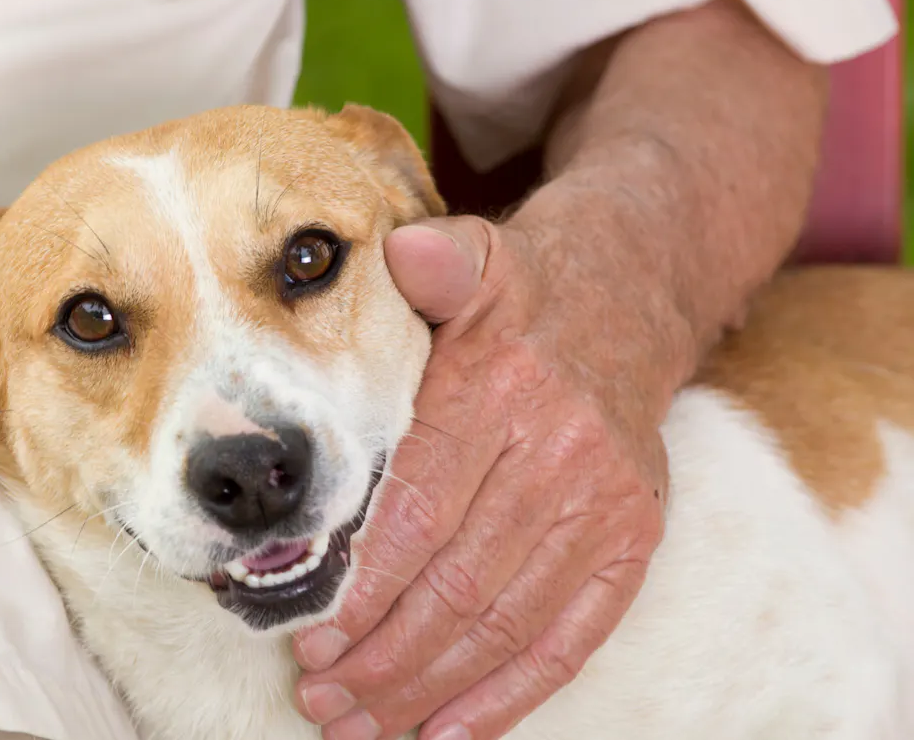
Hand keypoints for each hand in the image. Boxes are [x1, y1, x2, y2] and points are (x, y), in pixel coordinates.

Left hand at [291, 213, 671, 739]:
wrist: (630, 299)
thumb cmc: (524, 291)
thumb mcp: (479, 253)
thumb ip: (438, 261)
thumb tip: (401, 250)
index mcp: (506, 391)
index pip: (421, 508)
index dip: (363, 584)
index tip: (309, 635)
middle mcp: (565, 455)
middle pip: (458, 581)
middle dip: (382, 654)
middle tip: (320, 696)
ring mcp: (608, 505)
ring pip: (507, 623)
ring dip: (429, 688)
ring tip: (361, 726)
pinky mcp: (634, 540)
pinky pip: (572, 638)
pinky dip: (510, 696)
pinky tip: (449, 732)